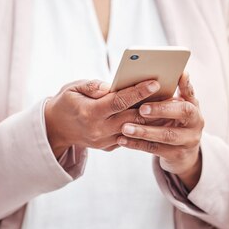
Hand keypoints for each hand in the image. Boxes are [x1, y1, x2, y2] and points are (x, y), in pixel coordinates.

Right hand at [44, 78, 160, 158]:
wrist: (56, 128)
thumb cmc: (66, 102)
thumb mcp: (72, 88)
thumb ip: (91, 86)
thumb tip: (109, 86)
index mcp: (90, 113)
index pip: (118, 102)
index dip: (137, 92)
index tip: (154, 83)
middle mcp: (99, 130)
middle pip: (132, 118)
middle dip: (153, 106)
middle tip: (172, 94)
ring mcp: (104, 140)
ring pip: (135, 129)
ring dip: (153, 119)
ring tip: (170, 106)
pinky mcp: (109, 146)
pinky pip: (131, 136)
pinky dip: (144, 127)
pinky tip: (157, 117)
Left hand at [117, 72, 203, 190]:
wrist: (182, 153)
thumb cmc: (173, 122)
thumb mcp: (176, 107)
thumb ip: (173, 92)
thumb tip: (178, 72)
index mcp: (194, 107)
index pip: (191, 93)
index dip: (184, 85)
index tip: (173, 77)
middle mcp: (196, 123)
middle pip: (183, 112)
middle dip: (161, 109)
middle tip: (142, 108)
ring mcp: (188, 140)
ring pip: (167, 135)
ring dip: (144, 131)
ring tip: (125, 128)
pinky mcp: (177, 155)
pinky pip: (155, 149)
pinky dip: (137, 144)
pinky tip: (122, 140)